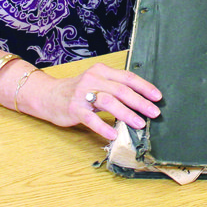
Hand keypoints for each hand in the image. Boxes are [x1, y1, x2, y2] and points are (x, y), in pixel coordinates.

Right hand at [46, 62, 161, 141]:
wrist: (48, 95)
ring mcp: (82, 94)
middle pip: (121, 90)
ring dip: (126, 113)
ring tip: (139, 124)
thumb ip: (114, 87)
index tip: (158, 97)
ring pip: (109, 102)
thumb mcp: (96, 83)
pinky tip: (113, 134)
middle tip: (154, 113)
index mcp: (102, 71)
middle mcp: (93, 79)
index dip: (144, 87)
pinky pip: (91, 119)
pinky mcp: (74, 109)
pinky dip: (103, 126)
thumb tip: (141, 100)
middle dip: (140, 102)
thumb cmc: (77, 91)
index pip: (127, 77)